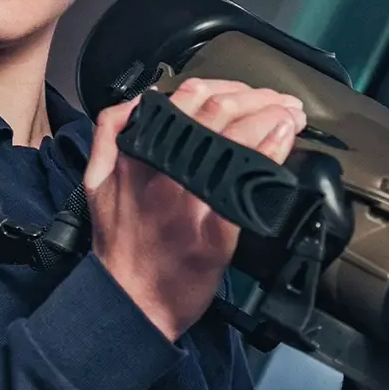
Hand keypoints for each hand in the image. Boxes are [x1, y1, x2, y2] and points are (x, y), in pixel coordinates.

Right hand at [85, 79, 304, 340]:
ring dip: (271, 118)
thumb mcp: (97, 181)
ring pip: (233, 139)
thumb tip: (136, 102)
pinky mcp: (212, 233)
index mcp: (137, 154)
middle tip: (283, 102)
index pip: (187, 97)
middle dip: (259, 98)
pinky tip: (283, 145)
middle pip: (217, 111)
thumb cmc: (121, 246)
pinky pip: (244, 186)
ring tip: (290, 116)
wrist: (128, 302)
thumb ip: (110, 135)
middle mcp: (163, 171)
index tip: (249, 92)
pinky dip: (268, 157)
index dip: (227, 87)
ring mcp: (188, 200)